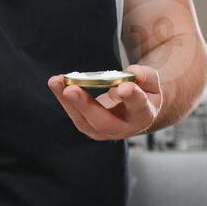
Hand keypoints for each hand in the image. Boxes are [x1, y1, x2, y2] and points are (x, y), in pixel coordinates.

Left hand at [47, 65, 162, 140]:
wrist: (136, 112)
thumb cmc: (144, 92)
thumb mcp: (151, 81)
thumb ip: (144, 75)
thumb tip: (132, 73)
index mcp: (144, 114)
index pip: (138, 106)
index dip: (131, 96)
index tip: (122, 87)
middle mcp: (124, 128)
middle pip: (103, 121)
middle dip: (85, 106)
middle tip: (71, 90)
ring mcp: (104, 132)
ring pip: (83, 121)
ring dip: (67, 102)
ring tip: (56, 81)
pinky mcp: (89, 127)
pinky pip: (75, 115)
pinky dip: (64, 99)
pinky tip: (57, 83)